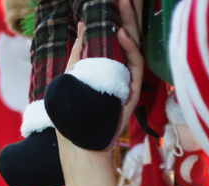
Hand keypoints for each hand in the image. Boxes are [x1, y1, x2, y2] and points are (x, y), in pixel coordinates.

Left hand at [64, 0, 144, 150]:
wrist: (80, 148)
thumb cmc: (74, 118)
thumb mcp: (72, 78)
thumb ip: (78, 53)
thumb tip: (83, 25)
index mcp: (108, 69)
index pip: (115, 39)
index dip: (115, 19)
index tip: (110, 2)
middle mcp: (121, 74)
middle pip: (128, 38)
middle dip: (127, 15)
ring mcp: (128, 83)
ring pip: (135, 47)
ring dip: (130, 24)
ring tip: (123, 4)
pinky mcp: (132, 93)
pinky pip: (136, 66)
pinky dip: (130, 48)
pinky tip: (121, 33)